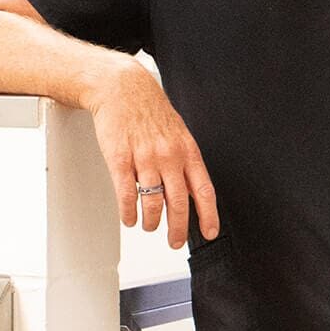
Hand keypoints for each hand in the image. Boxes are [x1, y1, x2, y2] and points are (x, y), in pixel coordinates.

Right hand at [85, 60, 218, 248]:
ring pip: (152, 202)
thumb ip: (184, 162)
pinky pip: (126, 193)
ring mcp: (144, 158)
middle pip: (178, 202)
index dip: (208, 214)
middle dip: (178, 228)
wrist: (123, 89)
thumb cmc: (151, 112)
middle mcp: (169, 156)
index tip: (209, 232)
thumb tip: (191, 191)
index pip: (203, 189)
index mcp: (187, 151)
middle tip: (175, 241)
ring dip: (152, 221)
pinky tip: (129, 218)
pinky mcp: (119, 158)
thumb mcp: (178, 134)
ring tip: (150, 227)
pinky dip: (128, 212)